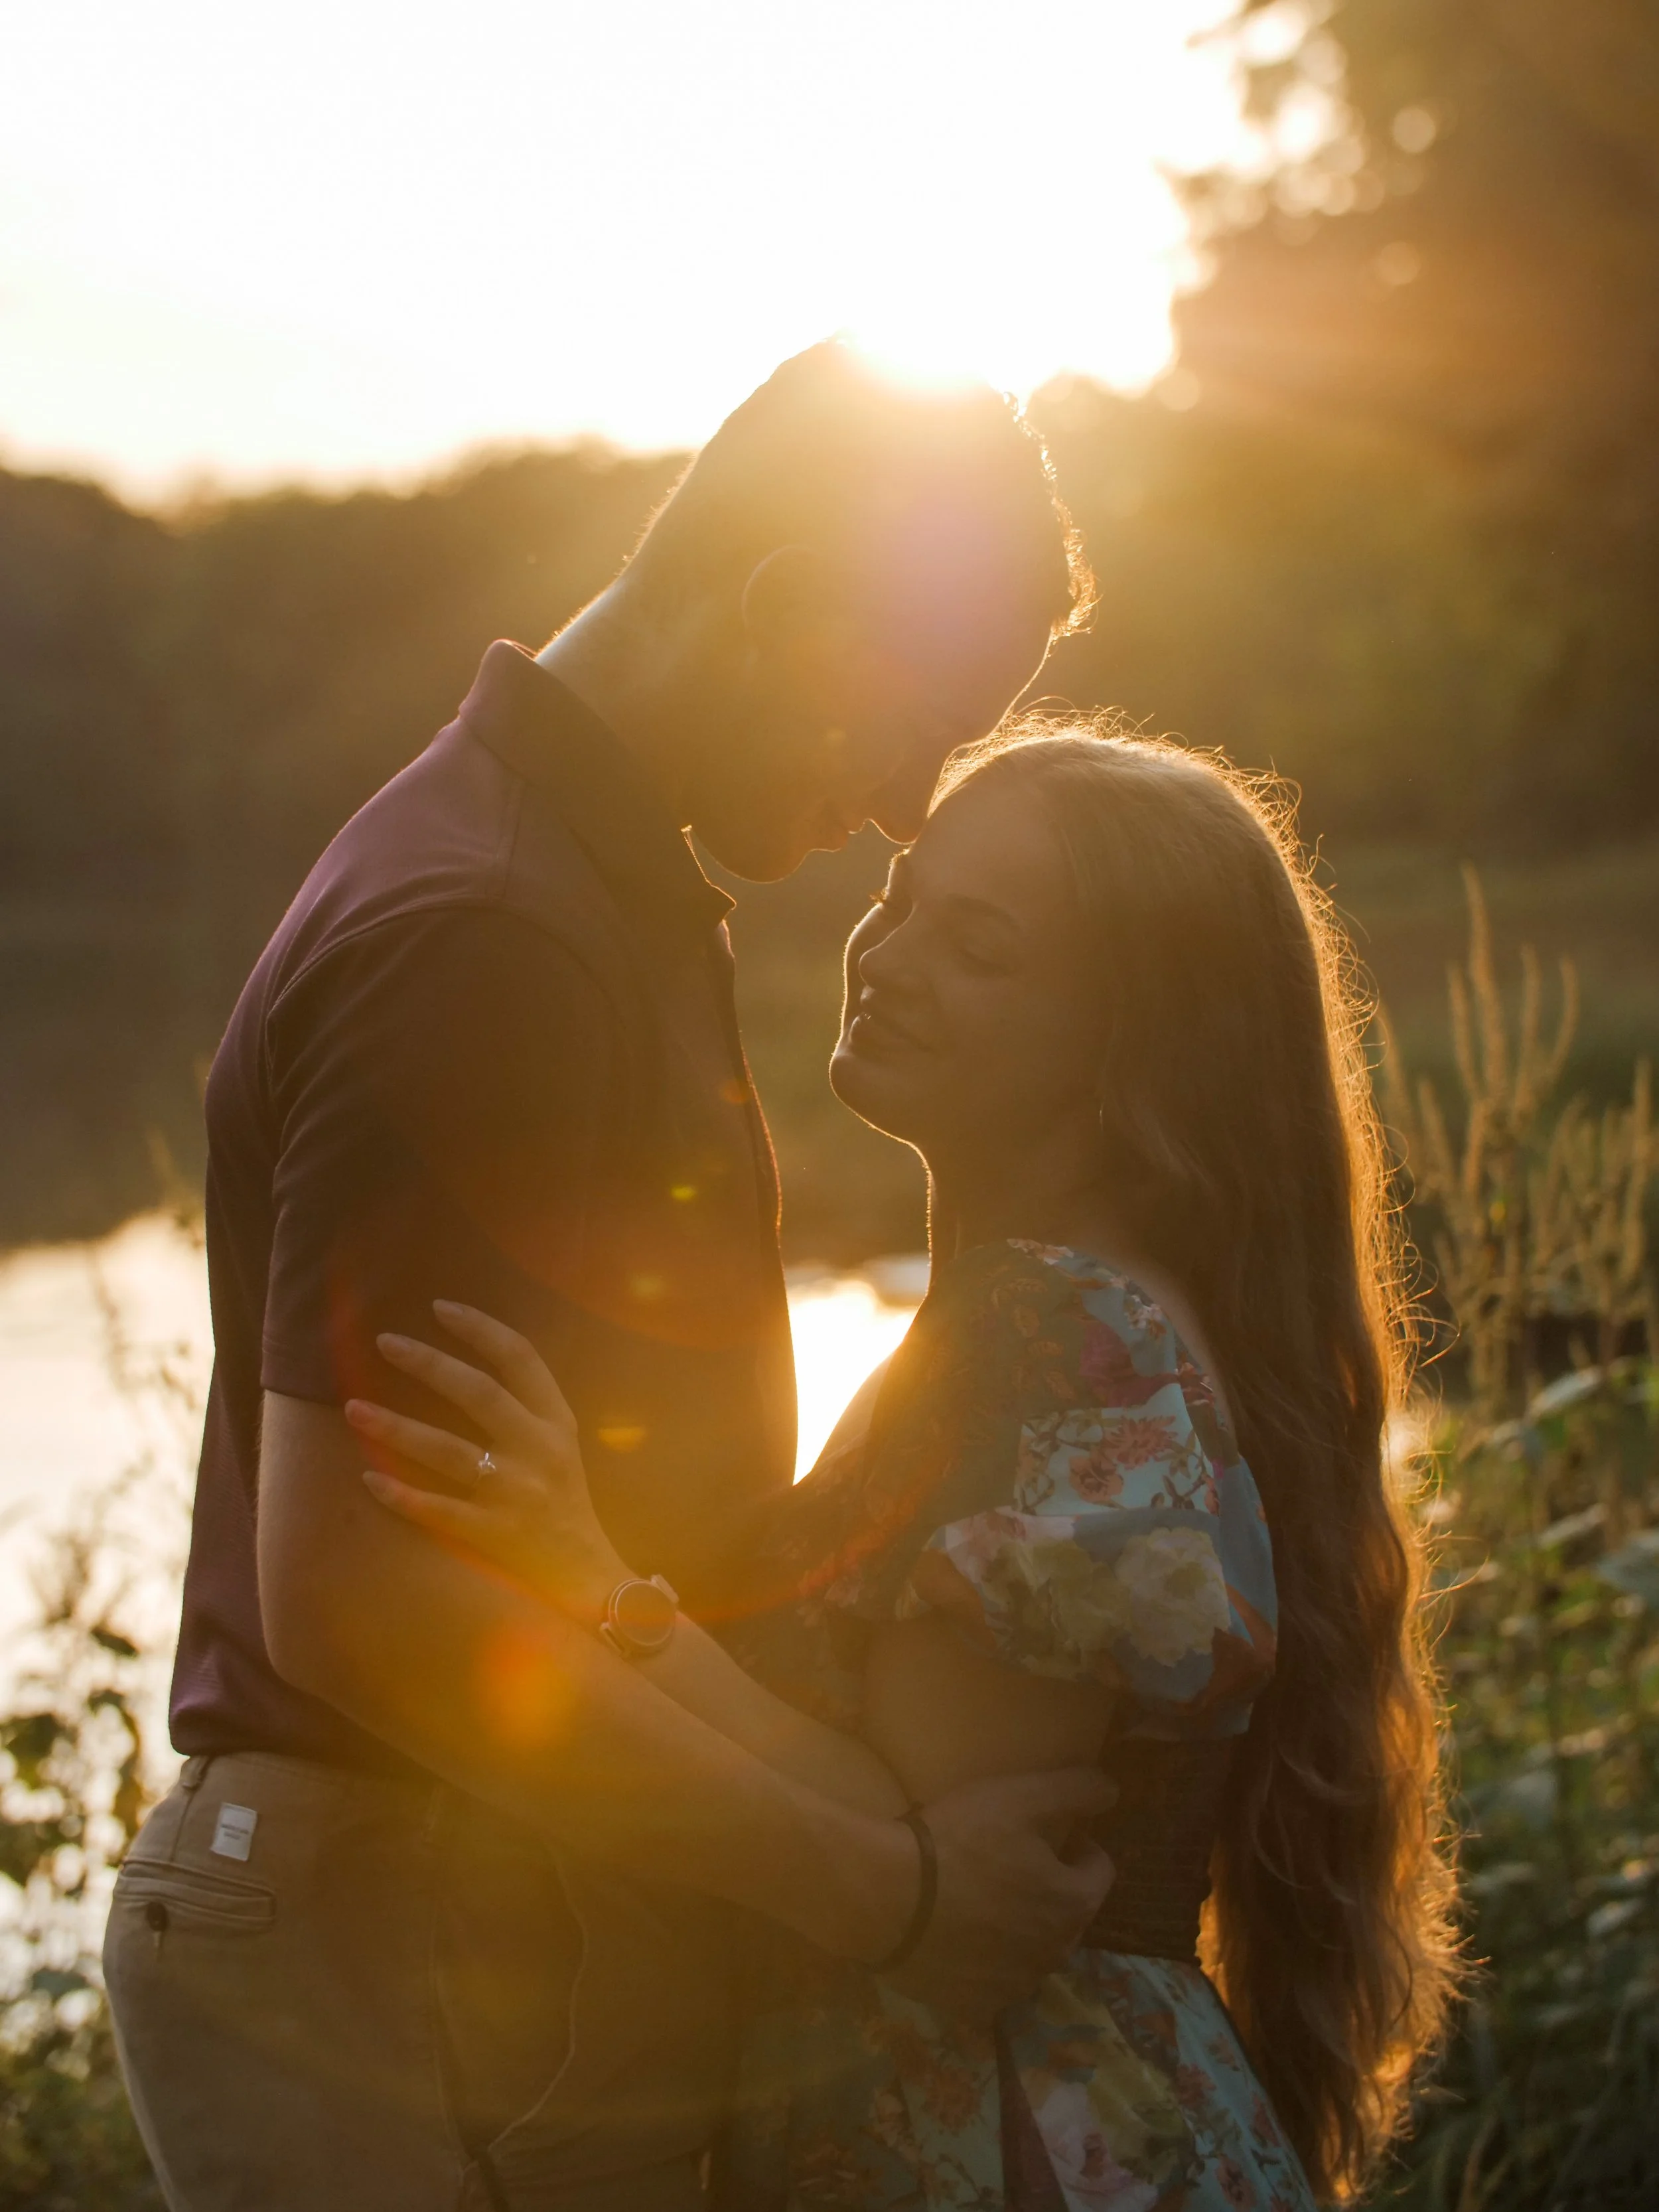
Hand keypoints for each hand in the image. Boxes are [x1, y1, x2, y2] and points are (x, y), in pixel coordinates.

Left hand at [344, 1302, 628, 1617]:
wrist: (589, 1576)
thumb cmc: (565, 1503)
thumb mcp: (561, 1446)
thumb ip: (527, 1409)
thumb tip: (465, 1363)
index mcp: (556, 1424)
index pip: (522, 1359)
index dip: (480, 1328)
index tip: (439, 1307)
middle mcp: (539, 1451)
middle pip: (478, 1393)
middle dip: (429, 1363)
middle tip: (386, 1342)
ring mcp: (515, 1493)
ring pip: (447, 1450)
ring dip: (396, 1428)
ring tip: (353, 1408)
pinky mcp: (495, 1534)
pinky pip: (438, 1510)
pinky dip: (401, 1495)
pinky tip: (368, 1479)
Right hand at [885, 1768, 1114, 2020]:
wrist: (883, 1897)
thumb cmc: (958, 1841)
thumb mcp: (1020, 1796)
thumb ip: (1076, 1789)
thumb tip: (1113, 1790)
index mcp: (1073, 1904)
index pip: (1099, 1869)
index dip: (1075, 1844)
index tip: (1041, 1831)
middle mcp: (1055, 1954)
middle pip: (1066, 1912)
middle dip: (1049, 1887)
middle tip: (1006, 1860)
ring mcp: (1015, 1986)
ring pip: (1032, 1949)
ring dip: (1019, 1926)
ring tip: (979, 1897)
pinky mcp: (976, 2007)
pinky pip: (994, 1979)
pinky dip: (985, 1960)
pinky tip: (957, 1934)